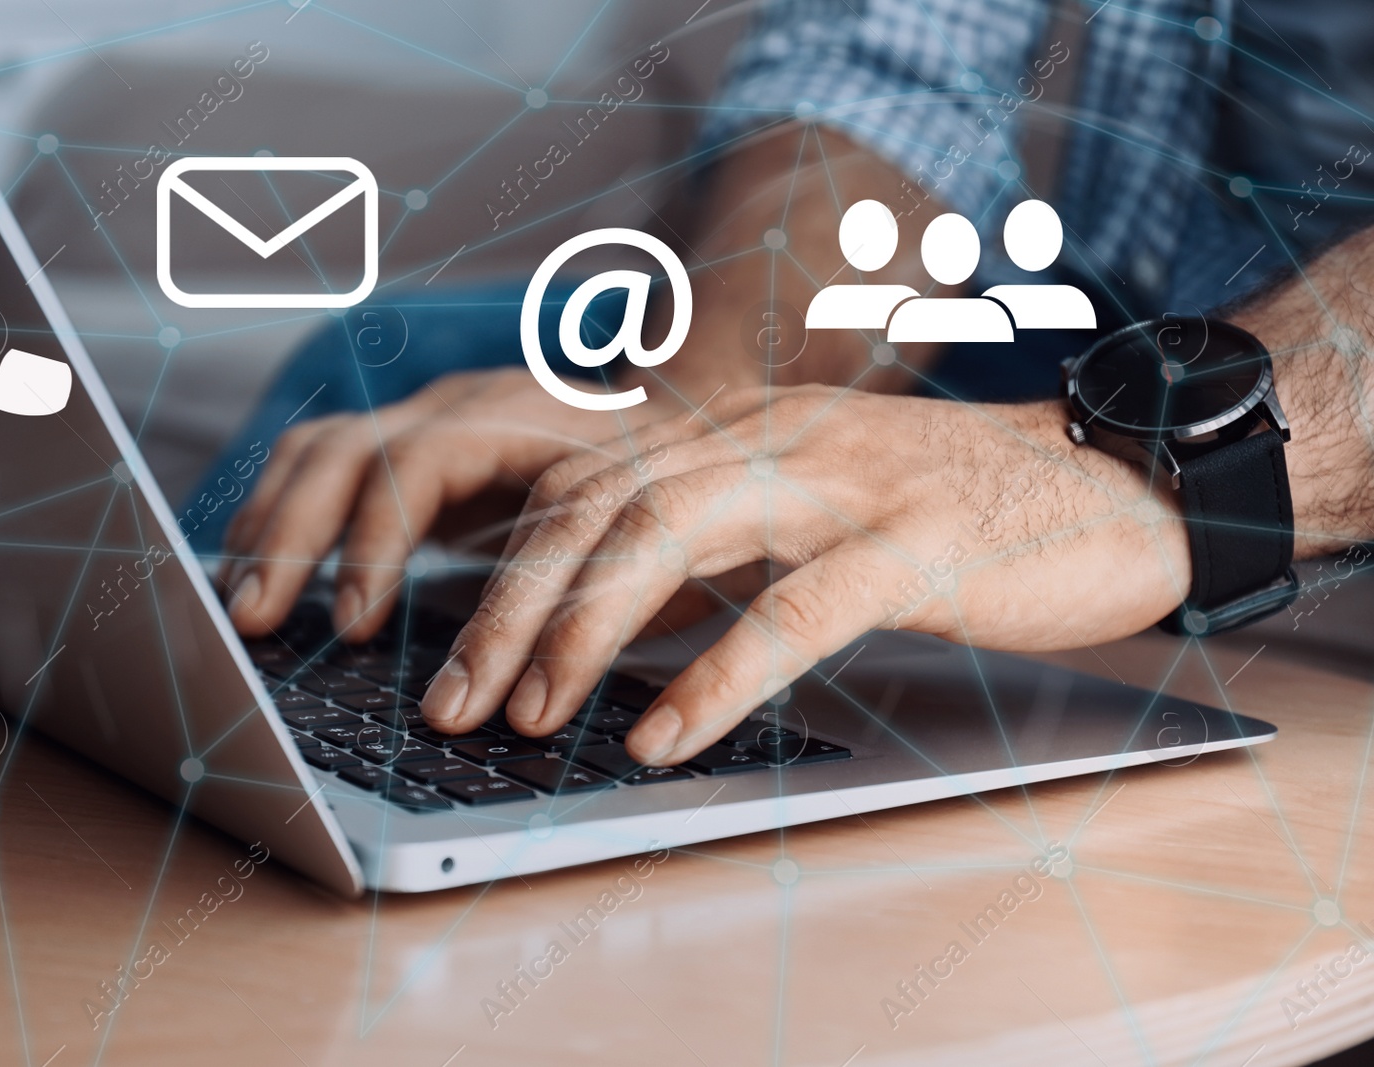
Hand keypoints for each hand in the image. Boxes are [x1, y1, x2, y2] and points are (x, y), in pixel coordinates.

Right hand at [221, 368, 681, 639]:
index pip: (422, 461)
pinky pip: (324, 463)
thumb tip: (539, 697)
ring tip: (245, 609)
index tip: (359, 626)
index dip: (378, 541)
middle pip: (348, 449)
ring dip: (271, 527)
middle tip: (258, 623)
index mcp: (527, 415)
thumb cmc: (683, 493)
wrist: (695, 421)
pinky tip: (258, 571)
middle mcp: (466, 404)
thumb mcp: (659, 536)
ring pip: (322, 450)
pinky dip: (282, 514)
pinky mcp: (414, 445)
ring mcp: (432, 417)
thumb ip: (601, 597)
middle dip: (292, 537)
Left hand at [420, 385, 1192, 764]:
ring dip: (583, 630)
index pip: (587, 480)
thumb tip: (611, 620)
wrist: (1114, 476)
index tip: (449, 647)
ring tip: (530, 714)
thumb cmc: (954, 511)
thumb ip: (716, 542)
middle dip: (510, 605)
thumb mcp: (811, 509)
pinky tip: (663, 734)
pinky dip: (719, 673)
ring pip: (673, 534)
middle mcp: (772, 440)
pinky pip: (797, 607)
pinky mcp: (917, 541)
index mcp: (742, 432)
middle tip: (453, 700)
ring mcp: (844, 483)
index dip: (504, 561)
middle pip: (603, 504)